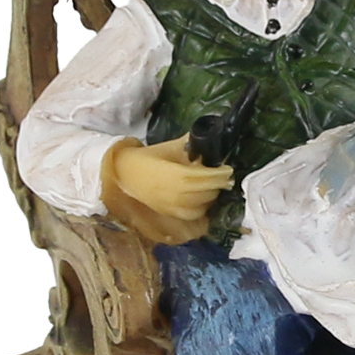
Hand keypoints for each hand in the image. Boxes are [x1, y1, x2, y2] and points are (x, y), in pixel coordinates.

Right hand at [107, 135, 233, 220]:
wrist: (125, 172)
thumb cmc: (148, 157)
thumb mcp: (171, 147)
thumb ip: (190, 145)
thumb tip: (209, 139)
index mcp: (178, 176)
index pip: (207, 178)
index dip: (221, 175)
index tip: (228, 169)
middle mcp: (178, 194)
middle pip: (207, 192)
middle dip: (218, 184)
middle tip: (224, 176)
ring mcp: (173, 206)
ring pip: (202, 205)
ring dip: (211, 196)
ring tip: (213, 186)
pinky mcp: (169, 212)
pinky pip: (193, 215)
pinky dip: (202, 208)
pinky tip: (203, 199)